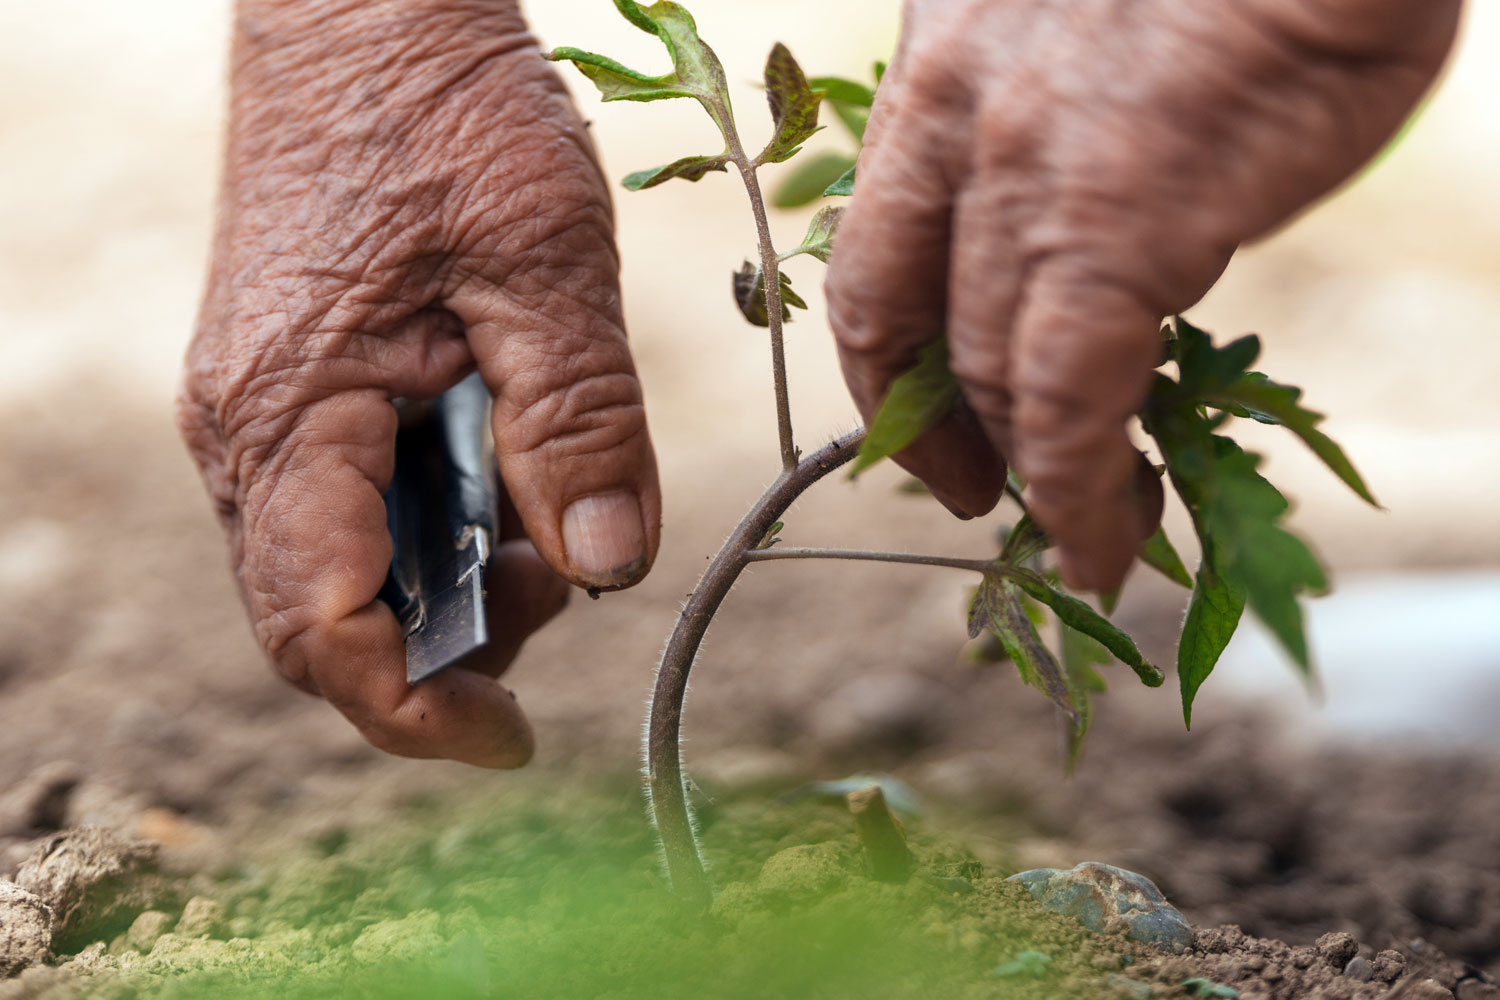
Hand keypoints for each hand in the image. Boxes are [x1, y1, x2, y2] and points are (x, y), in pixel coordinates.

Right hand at [178, 0, 660, 767]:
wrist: (366, 6)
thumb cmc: (440, 108)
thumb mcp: (542, 260)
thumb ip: (578, 419)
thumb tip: (613, 567)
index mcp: (288, 415)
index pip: (322, 628)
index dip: (415, 708)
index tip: (514, 737)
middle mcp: (250, 431)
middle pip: (327, 617)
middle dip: (450, 641)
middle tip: (568, 581)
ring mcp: (266, 409)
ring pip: (345, 565)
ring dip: (454, 579)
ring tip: (551, 505)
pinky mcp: (301, 384)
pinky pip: (355, 502)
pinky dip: (440, 521)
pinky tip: (509, 464)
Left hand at [826, 0, 1458, 589]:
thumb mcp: (1083, 4)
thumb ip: (1047, 100)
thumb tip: (1073, 197)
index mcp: (937, 60)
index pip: (874, 245)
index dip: (888, 353)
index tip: (917, 409)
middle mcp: (949, 116)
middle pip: (896, 321)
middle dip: (924, 429)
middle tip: (967, 488)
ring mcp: (1022, 172)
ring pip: (983, 374)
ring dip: (1021, 475)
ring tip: (1065, 533)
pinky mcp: (1114, 225)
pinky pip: (1065, 399)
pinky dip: (1074, 490)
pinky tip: (1099, 542)